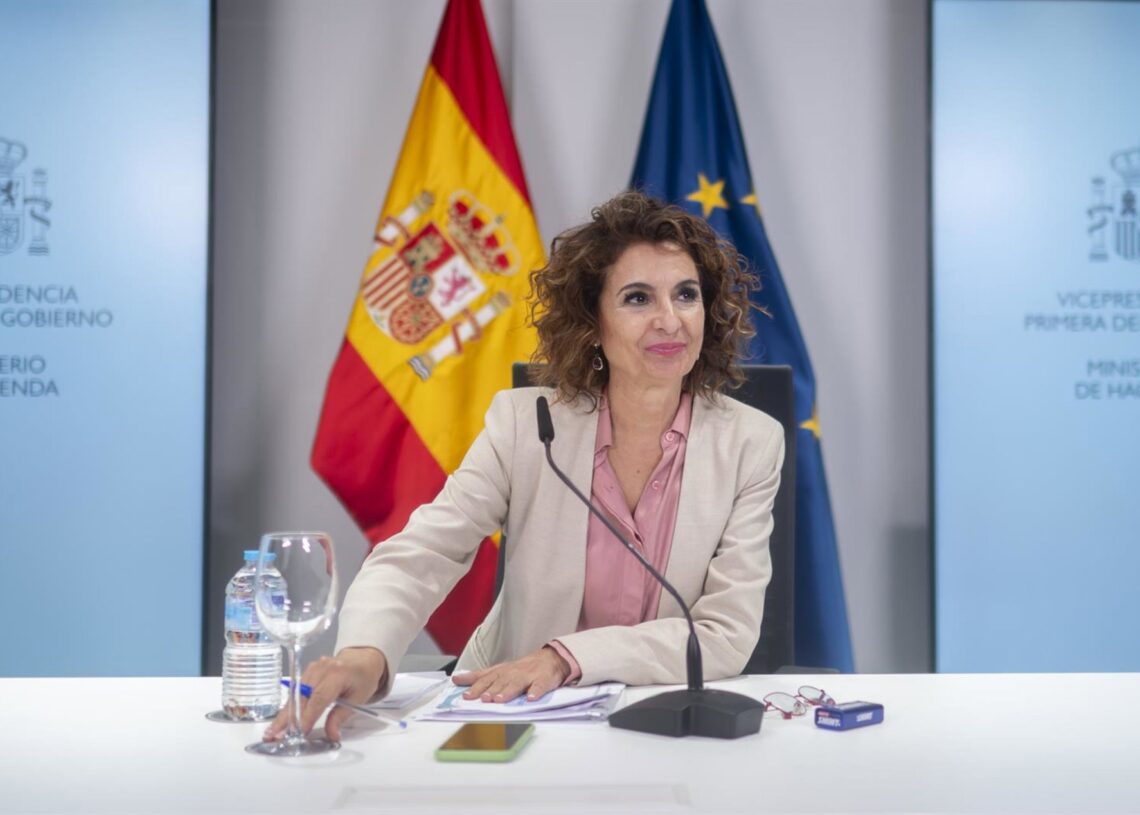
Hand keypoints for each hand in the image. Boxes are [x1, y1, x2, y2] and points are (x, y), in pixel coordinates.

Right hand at [264, 646, 386, 742]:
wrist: (362, 659)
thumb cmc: (363, 678)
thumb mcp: (358, 698)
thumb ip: (341, 717)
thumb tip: (332, 736)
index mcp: (337, 674)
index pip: (318, 698)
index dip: (307, 717)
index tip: (299, 733)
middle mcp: (321, 669)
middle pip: (301, 696)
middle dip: (287, 718)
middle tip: (274, 736)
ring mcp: (312, 668)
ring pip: (295, 695)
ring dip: (283, 714)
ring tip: (272, 732)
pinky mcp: (307, 671)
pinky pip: (296, 690)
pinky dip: (288, 706)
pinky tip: (280, 721)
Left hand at [452, 646, 570, 702]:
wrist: (549, 659)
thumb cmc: (520, 669)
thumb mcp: (498, 670)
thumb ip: (478, 676)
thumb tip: (456, 679)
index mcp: (501, 672)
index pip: (486, 679)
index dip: (476, 687)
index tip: (466, 696)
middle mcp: (512, 673)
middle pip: (500, 682)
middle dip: (491, 690)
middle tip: (483, 699)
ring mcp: (528, 676)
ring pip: (517, 684)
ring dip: (508, 691)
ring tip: (500, 699)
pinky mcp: (543, 680)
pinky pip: (539, 686)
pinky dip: (535, 692)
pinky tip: (531, 698)